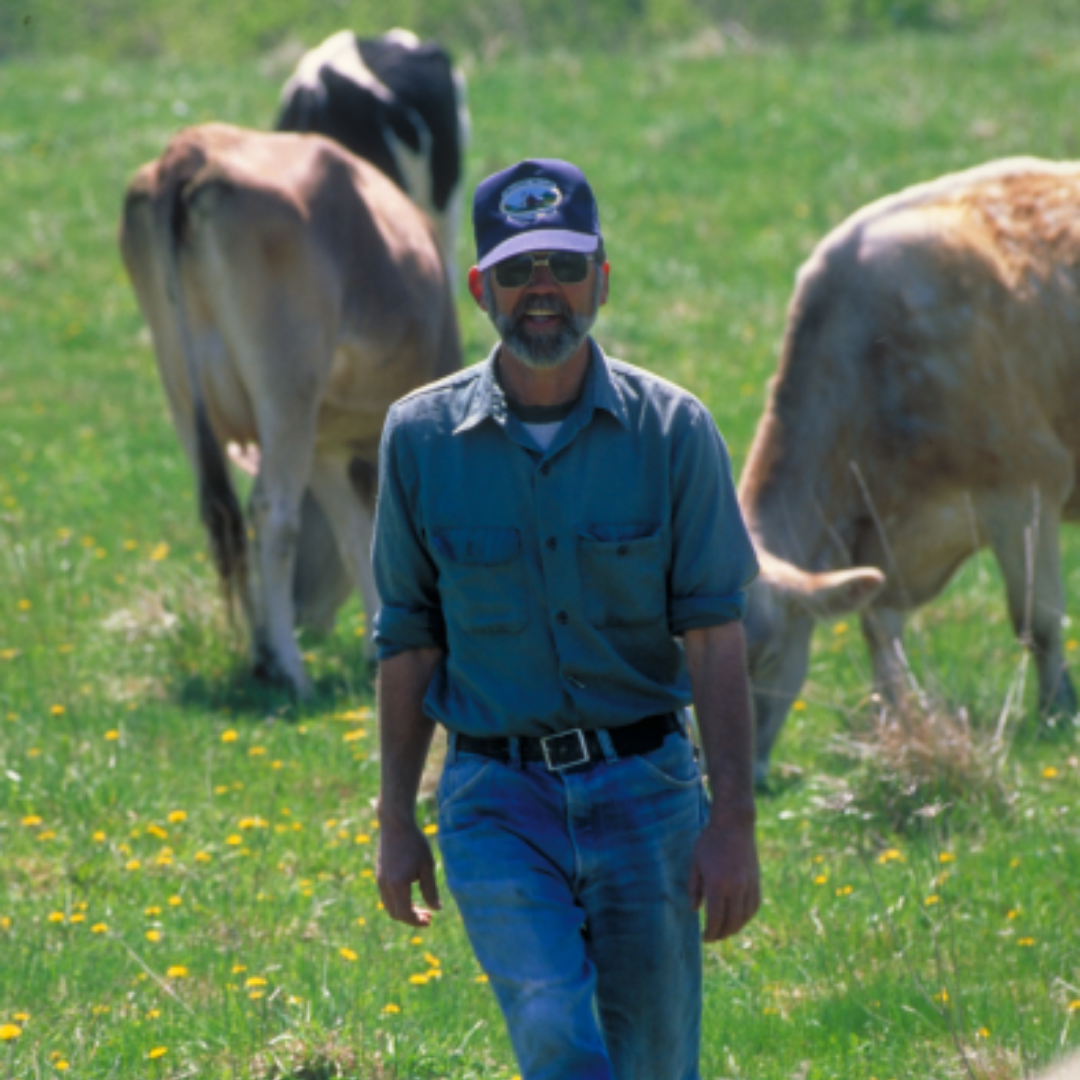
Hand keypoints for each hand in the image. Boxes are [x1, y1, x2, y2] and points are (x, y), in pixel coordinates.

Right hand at [377, 819, 441, 926]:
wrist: (395, 824)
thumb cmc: (415, 843)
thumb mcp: (427, 866)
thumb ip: (430, 890)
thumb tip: (436, 909)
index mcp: (398, 885)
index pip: (405, 914)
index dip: (417, 921)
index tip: (430, 921)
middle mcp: (385, 886)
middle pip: (396, 914)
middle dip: (412, 918)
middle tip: (428, 916)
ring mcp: (380, 880)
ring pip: (389, 906)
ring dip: (404, 911)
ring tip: (422, 907)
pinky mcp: (379, 875)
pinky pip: (386, 897)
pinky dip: (398, 902)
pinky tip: (411, 894)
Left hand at [688, 817, 759, 941]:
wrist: (734, 824)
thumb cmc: (709, 841)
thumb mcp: (695, 863)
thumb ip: (694, 888)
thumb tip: (694, 911)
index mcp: (717, 884)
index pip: (716, 919)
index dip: (710, 933)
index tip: (703, 937)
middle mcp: (736, 888)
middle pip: (731, 923)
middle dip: (721, 934)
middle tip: (712, 937)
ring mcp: (749, 885)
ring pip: (745, 917)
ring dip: (735, 928)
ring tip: (724, 930)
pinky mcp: (756, 881)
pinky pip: (754, 906)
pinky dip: (746, 916)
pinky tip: (738, 918)